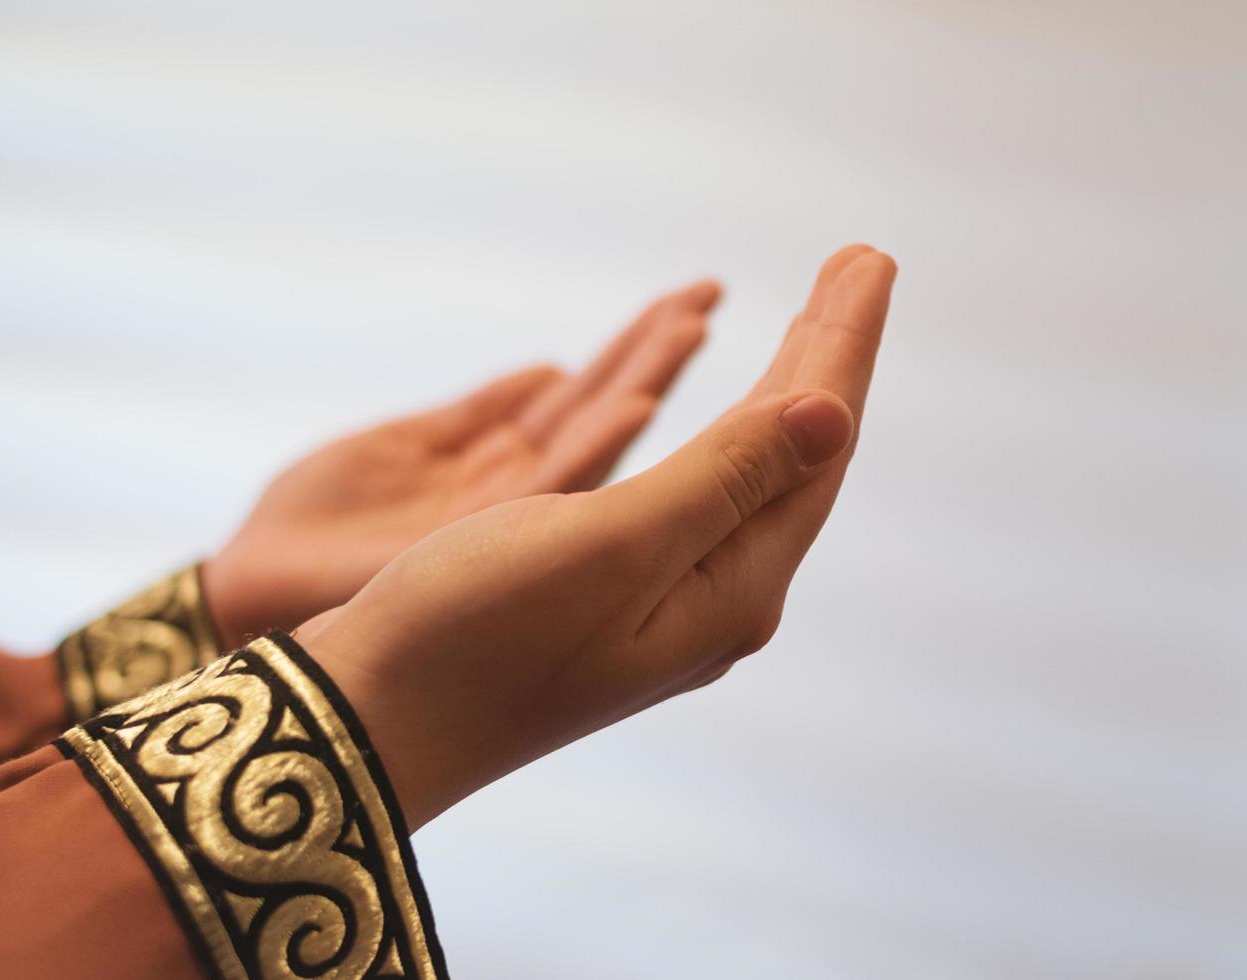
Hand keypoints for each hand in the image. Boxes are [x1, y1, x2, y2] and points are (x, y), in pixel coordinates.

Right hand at [298, 245, 895, 830]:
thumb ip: (726, 475)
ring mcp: (671, 601)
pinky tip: (734, 425)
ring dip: (784, 391)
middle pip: (796, 455)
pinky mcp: (619, 595)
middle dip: (827, 355)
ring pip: (752, 473)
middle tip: (860, 265)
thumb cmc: (479, 634)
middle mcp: (720, 598)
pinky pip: (704, 493)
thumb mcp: (612, 544)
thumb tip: (834, 414)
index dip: (843, 345)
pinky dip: (728, 435)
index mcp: (733, 588)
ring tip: (812, 325)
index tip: (871, 258)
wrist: (376, 725)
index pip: (816, 443)